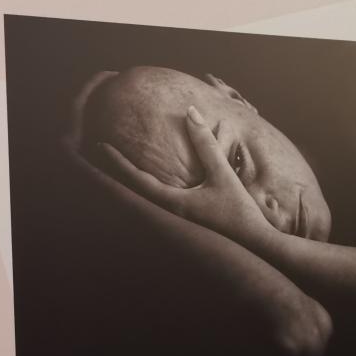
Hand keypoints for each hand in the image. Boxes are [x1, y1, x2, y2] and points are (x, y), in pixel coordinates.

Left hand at [90, 105, 274, 247]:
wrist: (257, 242)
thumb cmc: (239, 210)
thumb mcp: (221, 173)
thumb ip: (205, 143)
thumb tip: (190, 112)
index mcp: (171, 203)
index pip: (134, 179)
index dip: (116, 161)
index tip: (101, 145)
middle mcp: (168, 211)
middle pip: (131, 189)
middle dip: (114, 170)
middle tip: (99, 150)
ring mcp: (175, 216)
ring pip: (141, 195)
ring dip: (127, 179)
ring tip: (114, 161)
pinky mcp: (184, 217)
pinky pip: (156, 199)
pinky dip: (144, 185)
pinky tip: (146, 178)